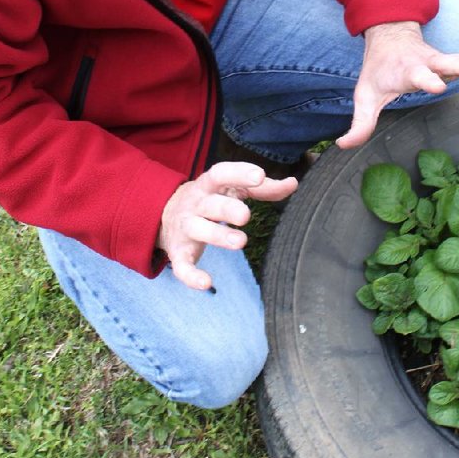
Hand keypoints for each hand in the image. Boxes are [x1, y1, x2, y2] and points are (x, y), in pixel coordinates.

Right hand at [157, 161, 297, 289]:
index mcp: (210, 185)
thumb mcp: (233, 189)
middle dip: (227, 209)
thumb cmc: (212, 198)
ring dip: (217, 236)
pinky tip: (206, 283)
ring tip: (240, 242)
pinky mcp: (179, 252)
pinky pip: (181, 265)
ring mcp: (186, 227)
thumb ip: (262, 188)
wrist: (165, 213)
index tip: (259, 176)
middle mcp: (196, 204)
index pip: (221, 173)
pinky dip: (190, 276)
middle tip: (246, 215)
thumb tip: (293, 183)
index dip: (239, 173)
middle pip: (211, 204)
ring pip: (198, 229)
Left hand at [336, 20, 458, 149]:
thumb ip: (359, 123)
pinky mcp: (447, 60)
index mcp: (406, 71)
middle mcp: (425, 63)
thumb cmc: (378, 71)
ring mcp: (438, 60)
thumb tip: (344, 145)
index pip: (417, 77)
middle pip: (444, 64)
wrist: (389, 36)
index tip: (438, 86)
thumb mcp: (364, 96)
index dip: (427, 81)